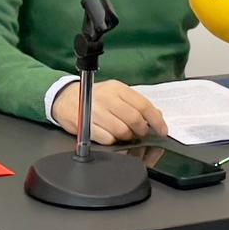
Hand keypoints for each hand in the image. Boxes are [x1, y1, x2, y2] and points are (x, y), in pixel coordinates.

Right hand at [50, 79, 168, 144]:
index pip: (143, 104)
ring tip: (124, 134)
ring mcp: (95, 111)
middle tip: (140, 133)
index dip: (156, 120)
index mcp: (117, 88)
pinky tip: (110, 135)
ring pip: (122, 131)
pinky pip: (107, 139)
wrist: (65, 98)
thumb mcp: (115, 94)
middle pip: (134, 119)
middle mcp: (107, 98)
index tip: (162, 131)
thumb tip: (157, 115)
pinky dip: (112, 141)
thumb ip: (135, 104)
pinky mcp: (86, 125)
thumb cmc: (94, 97)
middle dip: (141, 131)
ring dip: (127, 137)